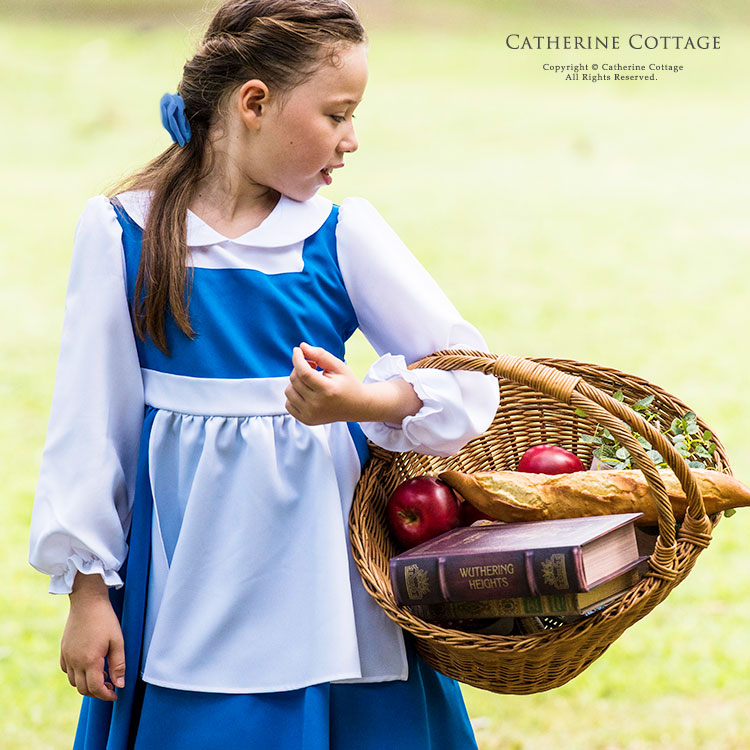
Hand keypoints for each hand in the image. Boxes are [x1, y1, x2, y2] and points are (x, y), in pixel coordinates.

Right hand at [60, 573, 124, 701]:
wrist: (87, 601)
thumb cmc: (105, 619)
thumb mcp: (117, 640)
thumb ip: (118, 664)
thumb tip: (120, 684)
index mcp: (89, 660)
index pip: (96, 688)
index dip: (106, 695)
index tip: (116, 694)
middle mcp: (75, 662)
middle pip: (83, 689)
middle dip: (97, 692)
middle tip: (111, 686)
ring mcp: (67, 656)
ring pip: (73, 682)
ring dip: (86, 685)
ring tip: (101, 676)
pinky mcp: (63, 650)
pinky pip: (66, 671)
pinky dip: (76, 675)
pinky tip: (87, 667)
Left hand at [285, 342, 422, 424]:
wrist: (356, 406)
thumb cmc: (348, 384)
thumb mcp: (338, 366)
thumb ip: (320, 354)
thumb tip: (301, 347)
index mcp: (327, 390)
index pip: (304, 372)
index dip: (298, 358)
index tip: (297, 350)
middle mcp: (317, 405)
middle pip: (295, 380)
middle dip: (300, 368)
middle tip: (313, 366)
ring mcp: (310, 414)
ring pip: (289, 391)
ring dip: (296, 382)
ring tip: (311, 380)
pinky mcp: (306, 420)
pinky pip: (288, 404)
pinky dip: (294, 395)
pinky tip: (307, 392)